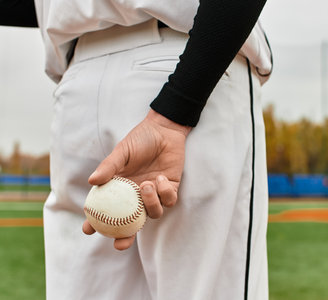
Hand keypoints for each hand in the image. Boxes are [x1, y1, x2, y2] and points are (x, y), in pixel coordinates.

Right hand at [82, 109, 190, 249]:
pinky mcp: (172, 189)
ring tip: (145, 184)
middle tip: (121, 242)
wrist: (164, 130)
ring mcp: (154, 194)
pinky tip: (160, 178)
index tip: (88, 229)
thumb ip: (110, 166)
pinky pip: (169, 201)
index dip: (96, 223)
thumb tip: (92, 181)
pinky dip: (165, 192)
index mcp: (121, 189)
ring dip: (150, 203)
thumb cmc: (140, 140)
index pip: (107, 211)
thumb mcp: (122, 151)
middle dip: (125, 238)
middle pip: (131, 225)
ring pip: (153, 214)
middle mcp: (137, 196)